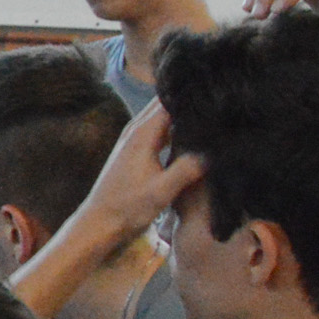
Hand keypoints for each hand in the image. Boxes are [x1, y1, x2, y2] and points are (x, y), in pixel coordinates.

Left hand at [80, 102, 204, 245]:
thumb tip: (212, 151)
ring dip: (183, 116)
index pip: (169, 100)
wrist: (100, 223)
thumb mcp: (162, 191)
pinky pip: (160, 131)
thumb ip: (187, 169)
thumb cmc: (128, 208)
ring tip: (211, 117)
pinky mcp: (136, 151)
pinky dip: (175, 130)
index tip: (214, 96)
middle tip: (218, 104)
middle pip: (166, 104)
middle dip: (189, 102)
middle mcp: (137, 130)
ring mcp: (135, 140)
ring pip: (163, 118)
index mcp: (143, 133)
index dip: (191, 96)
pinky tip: (193, 137)